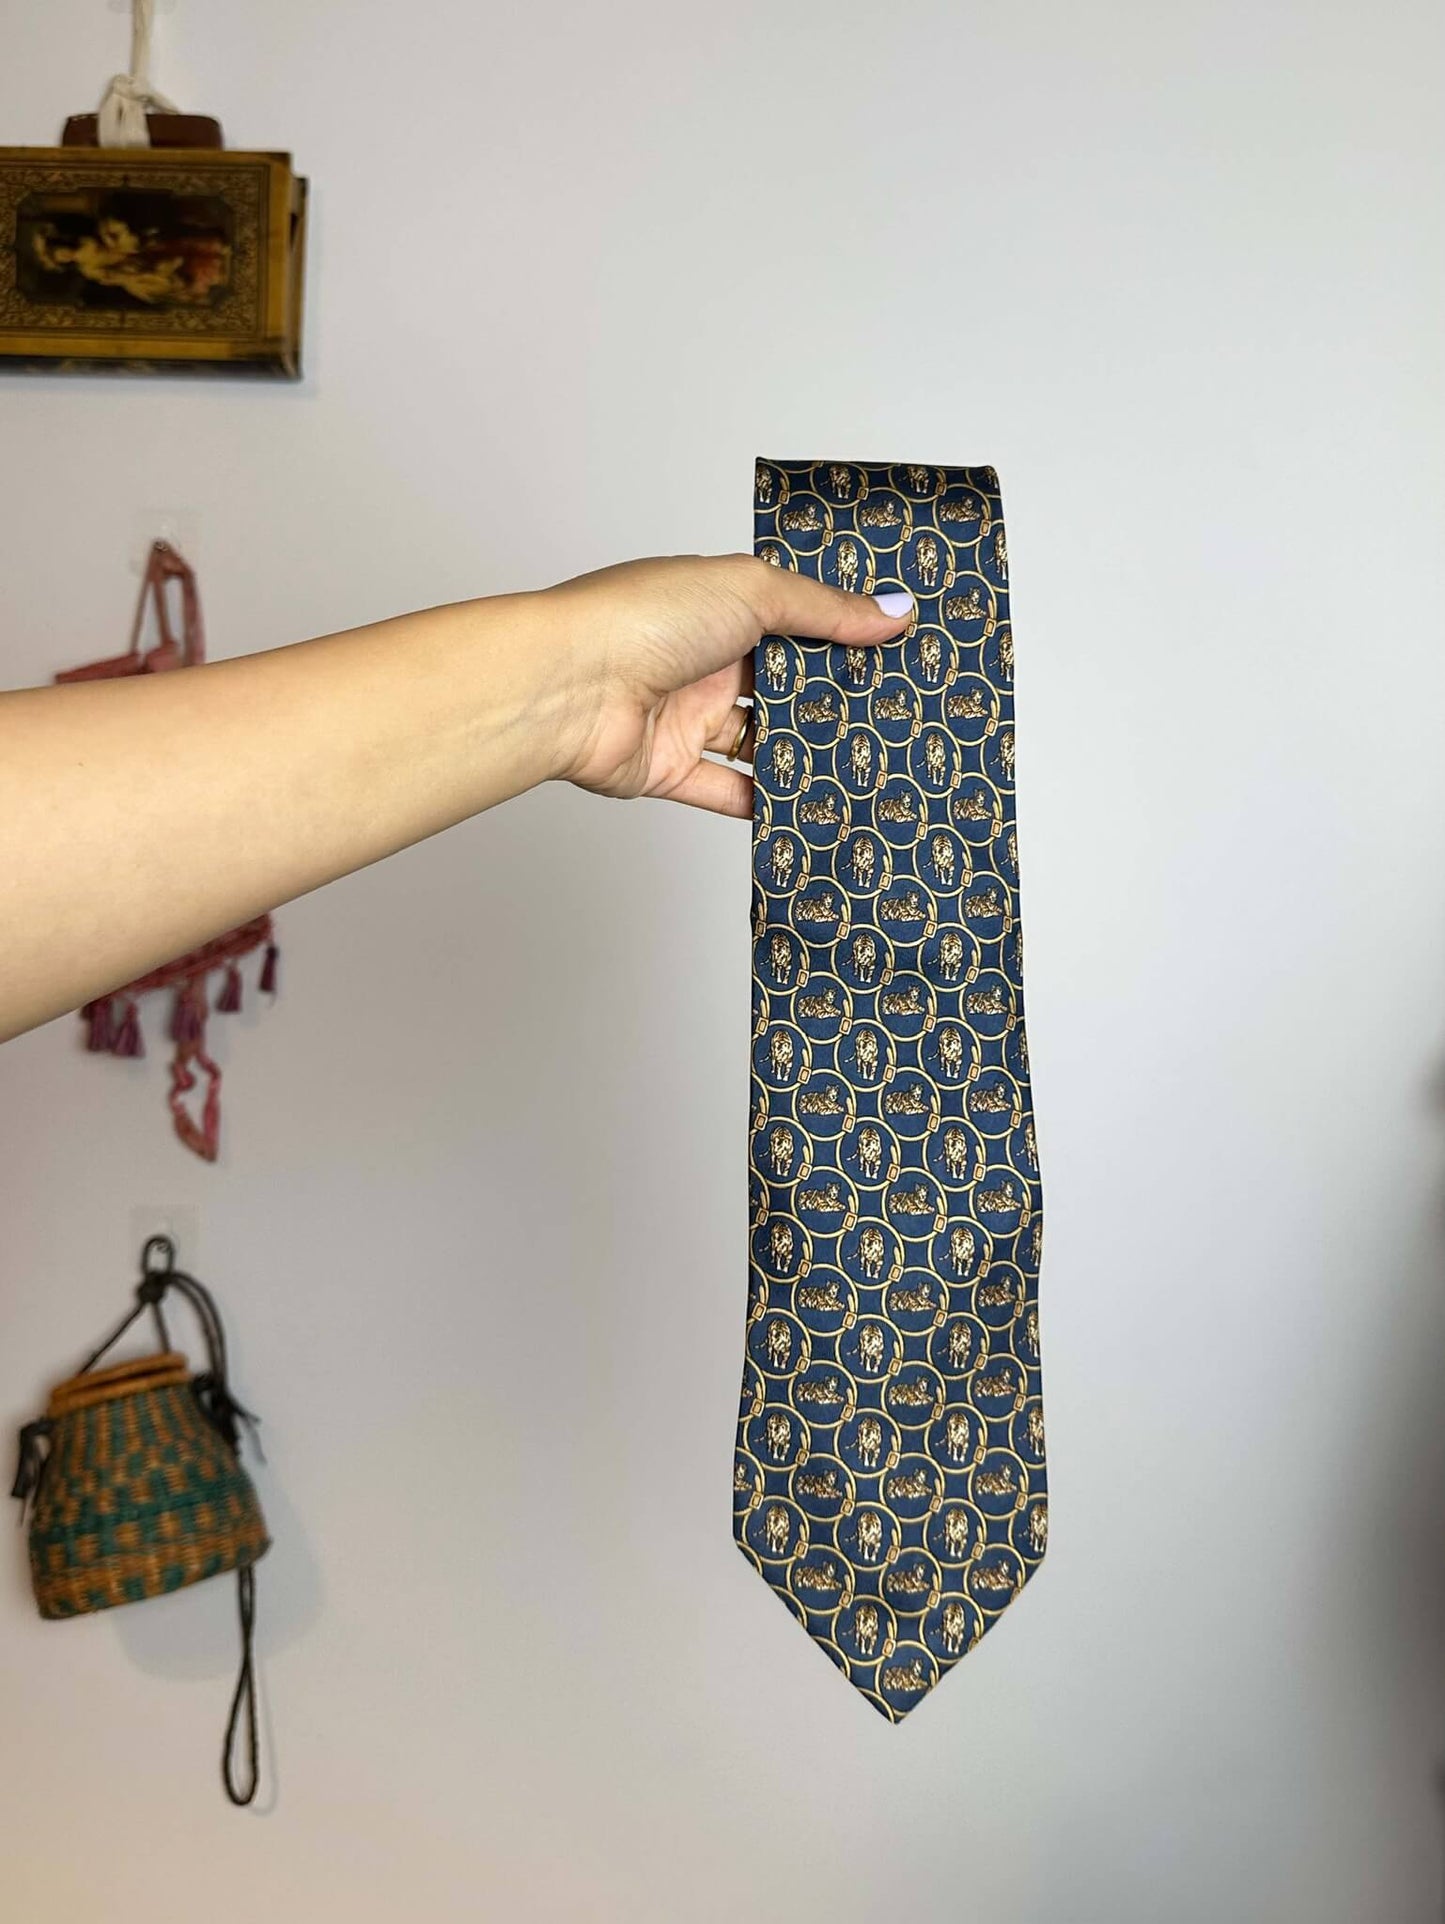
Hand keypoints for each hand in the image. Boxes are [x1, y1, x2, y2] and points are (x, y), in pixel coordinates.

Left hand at [544, 555, 914, 817]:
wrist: (569, 685)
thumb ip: (824, 609)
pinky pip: (725, 791)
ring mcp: (684, 716)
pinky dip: (763, 803)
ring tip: (868, 767)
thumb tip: (895, 612)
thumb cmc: (645, 618)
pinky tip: (812, 808)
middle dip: (830, 701)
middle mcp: (700, 660)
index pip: (790, 620)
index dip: (839, 635)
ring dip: (803, 754)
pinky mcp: (668, 769)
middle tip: (896, 717)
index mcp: (716, 606)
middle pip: (779, 686)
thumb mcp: (752, 592)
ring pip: (757, 742)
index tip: (897, 652)